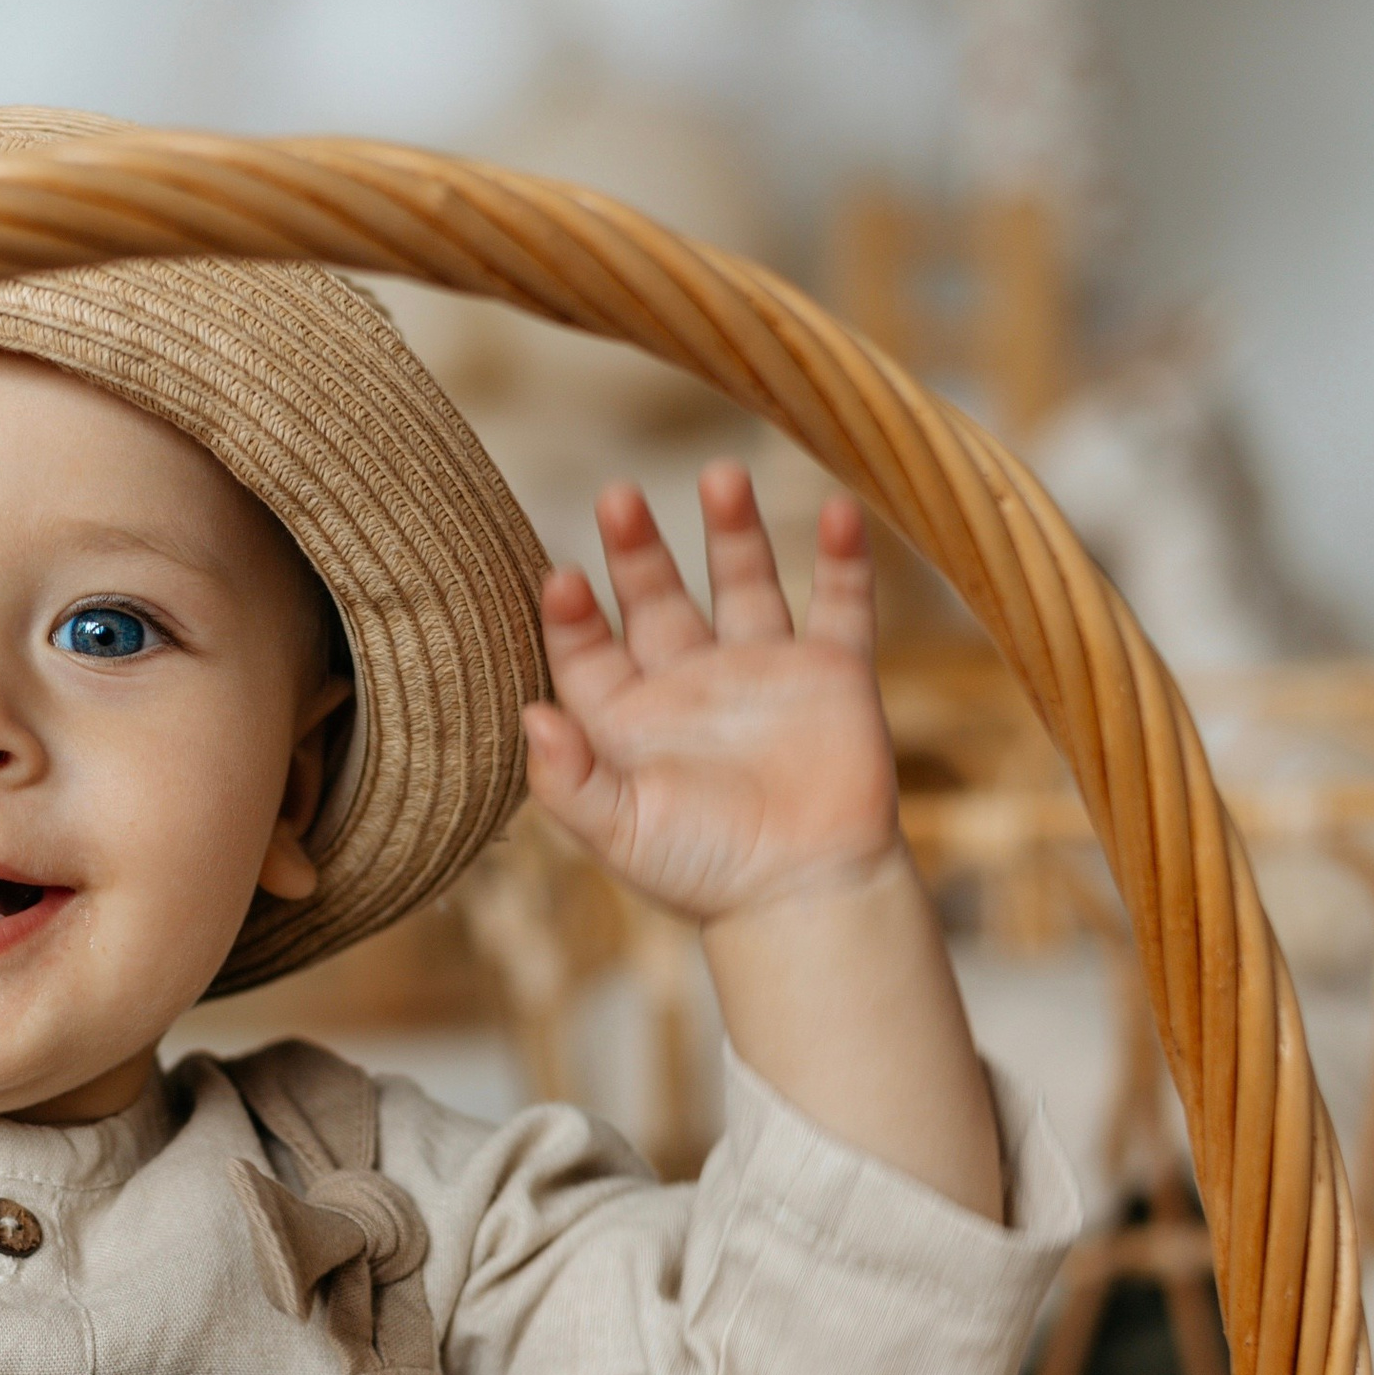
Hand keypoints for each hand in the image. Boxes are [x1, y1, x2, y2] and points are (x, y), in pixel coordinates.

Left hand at [523, 465, 899, 924]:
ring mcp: (763, 672)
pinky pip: (841, 603)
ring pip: (744, 580)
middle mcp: (691, 683)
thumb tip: (529, 715)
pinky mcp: (833, 675)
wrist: (808, 899)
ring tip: (720, 474)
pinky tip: (838, 510)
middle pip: (657, 596)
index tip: (562, 577)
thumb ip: (569, 780)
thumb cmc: (706, 876)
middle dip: (638, 547)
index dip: (571, 614)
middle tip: (619, 496)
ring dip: (733, 528)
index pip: (586, 648)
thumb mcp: (622, 834)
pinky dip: (844, 558)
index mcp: (630, 720)